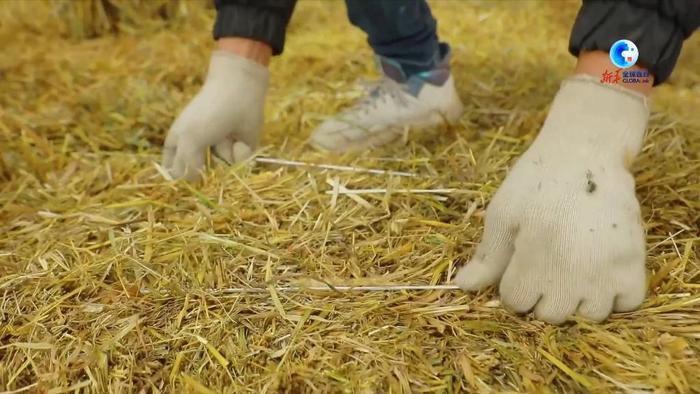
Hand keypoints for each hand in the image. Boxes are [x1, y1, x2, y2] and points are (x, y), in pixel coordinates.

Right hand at [162, 50, 268, 179]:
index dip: (180, 181)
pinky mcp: (242, 154)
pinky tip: (238, 139)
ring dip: (224, 155)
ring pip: (222, 173)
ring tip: (224, 136)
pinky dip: (240, 153)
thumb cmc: (207, 113)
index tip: (185, 184)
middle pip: (200, 178)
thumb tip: (195, 187)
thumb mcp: (189, 140)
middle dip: (205, 172)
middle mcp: (199, 153)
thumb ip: (186, 168)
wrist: (238, 92)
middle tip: (208, 152)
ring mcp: (221, 154)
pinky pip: (241, 166)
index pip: (174, 174)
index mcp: (178, 147)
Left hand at [455, 76, 649, 323]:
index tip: (521, 265)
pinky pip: (628, 303)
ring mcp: (606, 269)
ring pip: (589, 315)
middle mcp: (571, 270)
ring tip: (575, 271)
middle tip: (548, 267)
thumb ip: (488, 256)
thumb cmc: (536, 181)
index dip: (513, 286)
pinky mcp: (634, 262)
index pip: (515, 302)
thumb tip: (463, 287)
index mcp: (533, 256)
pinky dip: (616, 296)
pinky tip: (601, 274)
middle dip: (543, 296)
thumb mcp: (503, 213)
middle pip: (550, 315)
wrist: (585, 152)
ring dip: (579, 301)